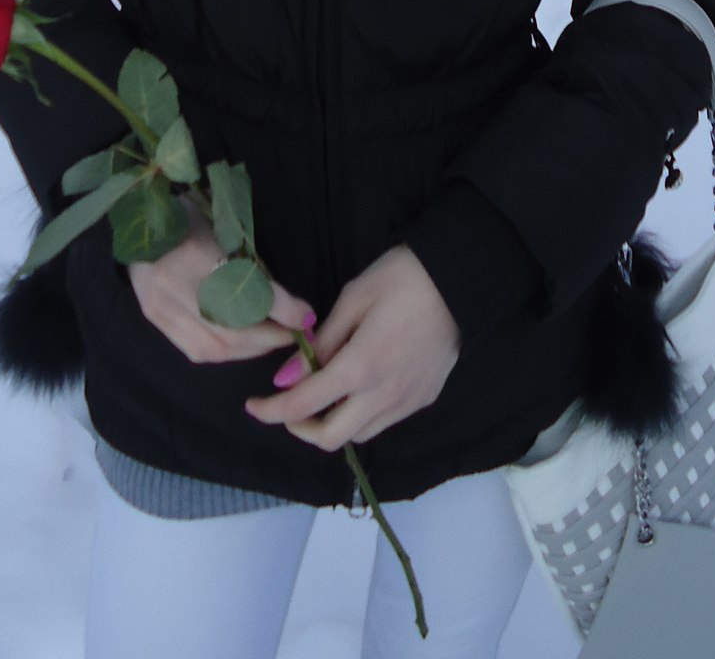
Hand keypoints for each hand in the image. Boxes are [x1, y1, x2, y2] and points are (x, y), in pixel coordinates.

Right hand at [129, 204, 313, 364]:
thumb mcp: (224, 226)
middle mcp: (173, 284)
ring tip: (273, 341)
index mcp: (194, 251)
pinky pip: (195, 350)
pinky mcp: (154, 318)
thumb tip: (290, 304)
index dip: (280, 308)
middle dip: (269, 338)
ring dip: (250, 350)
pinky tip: (244, 346)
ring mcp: (159, 305)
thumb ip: (250, 263)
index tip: (306, 317)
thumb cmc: (190, 215)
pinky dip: (227, 353)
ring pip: (213, 347)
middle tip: (294, 335)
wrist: (140, 216)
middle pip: (230, 328)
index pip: (246, 290)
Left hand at [244, 246, 459, 449]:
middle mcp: (384, 395)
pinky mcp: (423, 399)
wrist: (460, 278)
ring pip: (359, 436)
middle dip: (299, 428)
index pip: (303, 406)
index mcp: (360, 367)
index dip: (271, 412)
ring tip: (322, 395)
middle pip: (330, 438)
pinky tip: (356, 390)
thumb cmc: (402, 277)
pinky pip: (383, 422)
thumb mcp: (354, 298)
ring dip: (332, 425)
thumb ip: (320, 341)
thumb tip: (287, 377)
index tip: (253, 406)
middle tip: (288, 405)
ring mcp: (407, 402)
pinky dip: (360, 416)